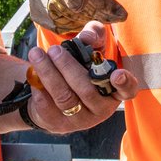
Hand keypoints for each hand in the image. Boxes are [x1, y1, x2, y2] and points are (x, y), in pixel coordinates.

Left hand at [24, 22, 138, 133]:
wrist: (54, 94)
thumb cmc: (79, 67)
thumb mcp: (90, 47)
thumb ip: (93, 35)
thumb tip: (87, 38)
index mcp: (115, 90)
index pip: (127, 90)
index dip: (124, 83)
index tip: (117, 74)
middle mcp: (101, 108)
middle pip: (86, 90)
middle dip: (67, 68)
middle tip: (54, 50)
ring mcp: (81, 120)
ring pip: (64, 98)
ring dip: (48, 74)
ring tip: (37, 55)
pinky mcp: (60, 125)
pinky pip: (47, 107)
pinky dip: (39, 88)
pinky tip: (34, 74)